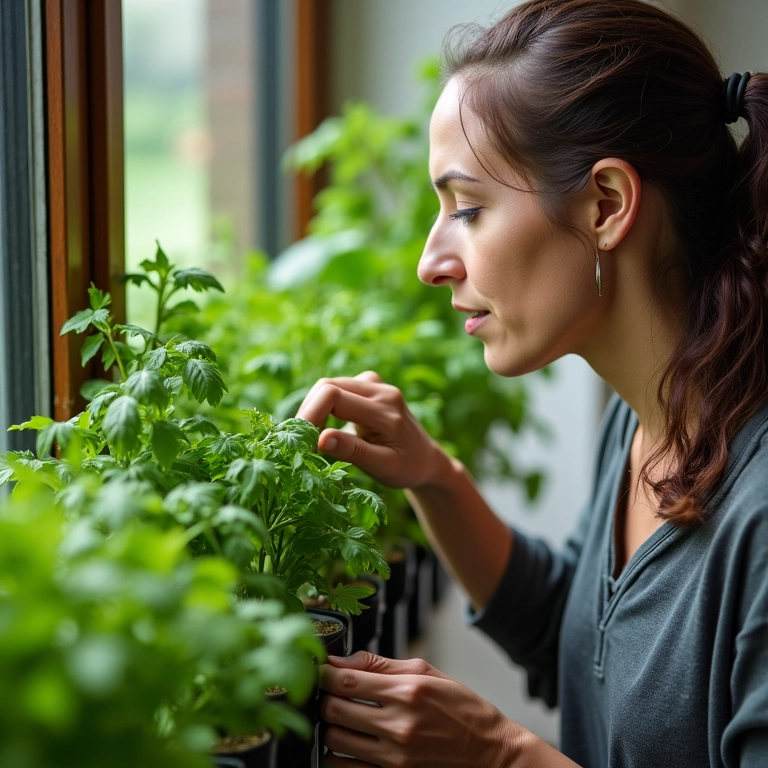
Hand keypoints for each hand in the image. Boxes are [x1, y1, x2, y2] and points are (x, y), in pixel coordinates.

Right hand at [296, 372, 449, 488]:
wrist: (426, 458)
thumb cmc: (407, 467)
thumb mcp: (382, 466)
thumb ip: (353, 451)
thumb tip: (320, 440)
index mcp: (385, 410)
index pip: (334, 396)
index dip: (310, 414)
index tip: (299, 441)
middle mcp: (381, 389)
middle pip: (327, 386)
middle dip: (308, 412)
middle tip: (300, 442)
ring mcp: (375, 383)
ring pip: (329, 385)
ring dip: (313, 409)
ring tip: (310, 439)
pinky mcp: (368, 385)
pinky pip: (336, 388)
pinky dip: (323, 406)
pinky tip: (322, 429)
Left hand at [318, 651, 521, 767]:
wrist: (490, 752)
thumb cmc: (460, 708)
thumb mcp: (426, 672)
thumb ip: (380, 665)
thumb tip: (340, 660)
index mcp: (407, 692)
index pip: (344, 681)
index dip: (323, 673)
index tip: (321, 670)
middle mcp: (399, 726)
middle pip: (334, 711)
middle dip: (325, 699)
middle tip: (330, 693)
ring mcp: (395, 758)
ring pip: (335, 742)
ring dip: (331, 727)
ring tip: (342, 717)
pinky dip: (338, 756)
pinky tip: (348, 743)